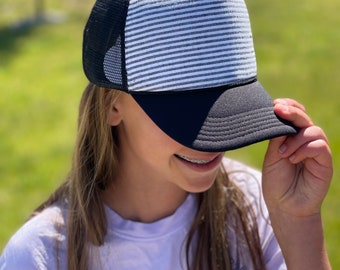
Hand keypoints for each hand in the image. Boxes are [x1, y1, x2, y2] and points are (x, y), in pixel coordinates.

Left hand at [262, 98, 332, 216]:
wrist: (284, 206)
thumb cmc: (276, 181)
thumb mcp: (272, 156)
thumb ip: (277, 137)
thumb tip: (278, 116)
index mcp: (292, 138)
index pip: (295, 115)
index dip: (288, 107)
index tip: (274, 104)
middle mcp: (306, 142)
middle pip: (304, 119)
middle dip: (291, 112)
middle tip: (277, 109)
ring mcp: (317, 152)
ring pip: (313, 131)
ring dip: (295, 139)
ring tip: (282, 154)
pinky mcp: (325, 163)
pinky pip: (319, 146)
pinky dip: (304, 149)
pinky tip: (292, 159)